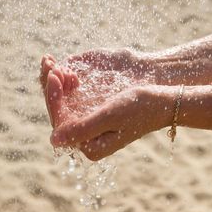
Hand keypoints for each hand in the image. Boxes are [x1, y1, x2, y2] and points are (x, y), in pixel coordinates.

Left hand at [40, 52, 172, 160]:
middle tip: (50, 65)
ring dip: (59, 86)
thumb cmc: (140, 108)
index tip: (53, 75)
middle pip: (60, 114)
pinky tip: (68, 71)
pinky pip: (73, 102)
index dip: (54, 99)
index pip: (61, 123)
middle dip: (53, 89)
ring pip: (64, 106)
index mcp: (91, 146)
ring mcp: (89, 128)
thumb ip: (82, 129)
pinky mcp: (93, 117)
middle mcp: (87, 140)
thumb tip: (54, 141)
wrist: (161, 101)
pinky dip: (67, 86)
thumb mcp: (110, 117)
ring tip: (56, 64)